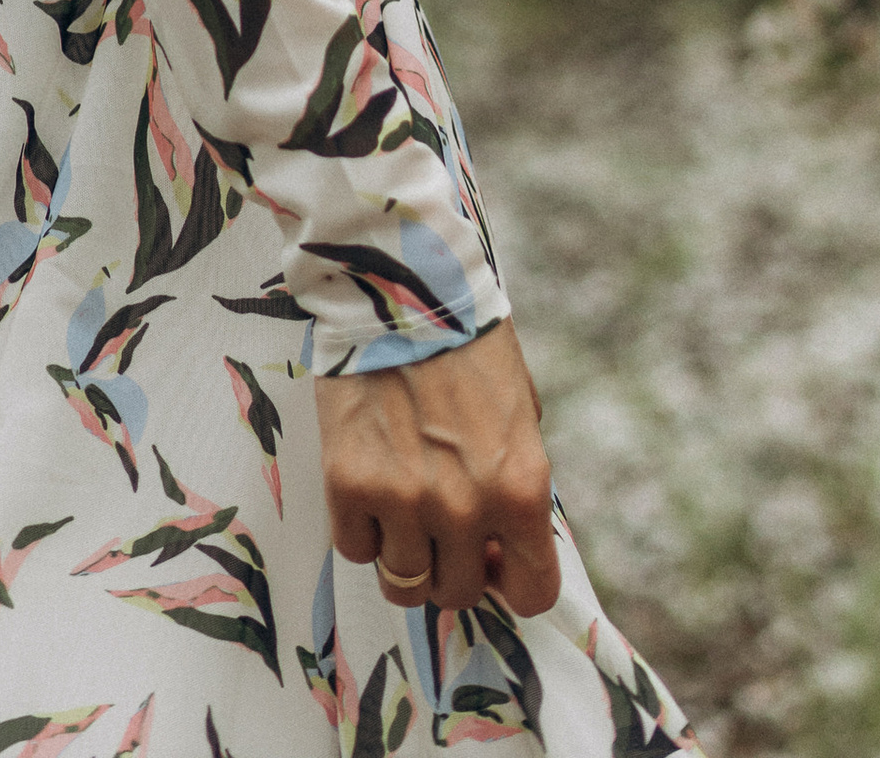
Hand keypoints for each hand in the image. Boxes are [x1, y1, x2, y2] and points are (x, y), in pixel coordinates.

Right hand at [314, 317, 558, 619]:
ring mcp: (403, 499)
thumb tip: (501, 542)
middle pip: (458, 592)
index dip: (511, 582)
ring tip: (402, 507)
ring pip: (403, 582)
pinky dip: (362, 528)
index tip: (493, 560)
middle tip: (440, 522)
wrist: (399, 286)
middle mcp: (465, 506)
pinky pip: (355, 548)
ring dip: (405, 554)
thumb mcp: (519, 415)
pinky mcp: (347, 483)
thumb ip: (514, 483)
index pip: (532, 592)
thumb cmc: (467, 341)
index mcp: (521, 488)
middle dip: (453, 564)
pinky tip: (369, 484)